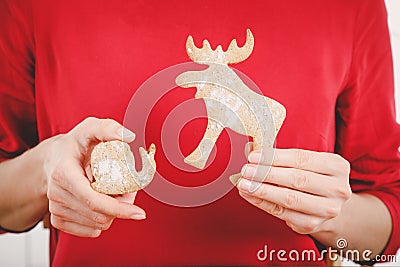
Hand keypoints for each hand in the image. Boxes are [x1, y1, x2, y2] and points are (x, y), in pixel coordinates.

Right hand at [44, 117, 145, 237]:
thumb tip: (129, 136)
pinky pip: (89, 230)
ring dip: (113, 214)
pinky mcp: (58, 219)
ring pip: (96, 225)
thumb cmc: (75, 144)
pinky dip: (102, 220)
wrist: (53, 158)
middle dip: (122, 208)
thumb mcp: (90, 128)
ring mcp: (56, 208)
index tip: (139, 213)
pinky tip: (102, 203)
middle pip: (99, 215)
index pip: (94, 201)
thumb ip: (109, 128)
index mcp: (64, 173)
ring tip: (114, 193)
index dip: (119, 209)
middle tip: (129, 191)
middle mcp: (57, 194)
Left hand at [237, 148, 351, 233]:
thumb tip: (252, 152)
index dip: (275, 157)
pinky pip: (282, 213)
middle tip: (246, 170)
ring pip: (289, 198)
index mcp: (337, 166)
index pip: (301, 158)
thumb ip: (284, 157)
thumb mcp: (308, 163)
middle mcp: (337, 189)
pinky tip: (249, 195)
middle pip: (296, 179)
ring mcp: (326, 209)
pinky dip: (262, 203)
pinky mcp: (312, 224)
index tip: (254, 156)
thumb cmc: (313, 178)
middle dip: (266, 173)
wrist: (328, 206)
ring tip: (244, 183)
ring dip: (262, 190)